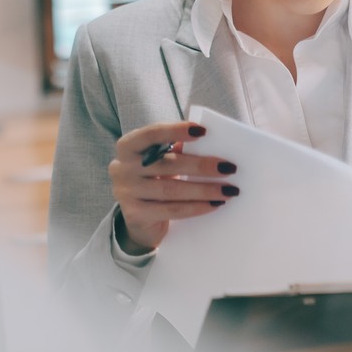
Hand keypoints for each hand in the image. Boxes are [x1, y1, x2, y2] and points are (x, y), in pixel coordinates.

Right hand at [107, 120, 237, 252]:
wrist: (139, 221)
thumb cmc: (154, 182)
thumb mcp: (160, 163)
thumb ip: (176, 151)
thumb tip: (211, 144)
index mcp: (128, 147)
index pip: (151, 134)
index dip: (175, 130)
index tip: (203, 131)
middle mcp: (122, 168)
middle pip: (167, 164)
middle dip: (201, 166)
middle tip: (229, 168)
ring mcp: (126, 192)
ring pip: (171, 189)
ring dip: (204, 189)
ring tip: (228, 190)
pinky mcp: (136, 215)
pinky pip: (172, 209)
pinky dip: (196, 207)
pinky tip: (214, 204)